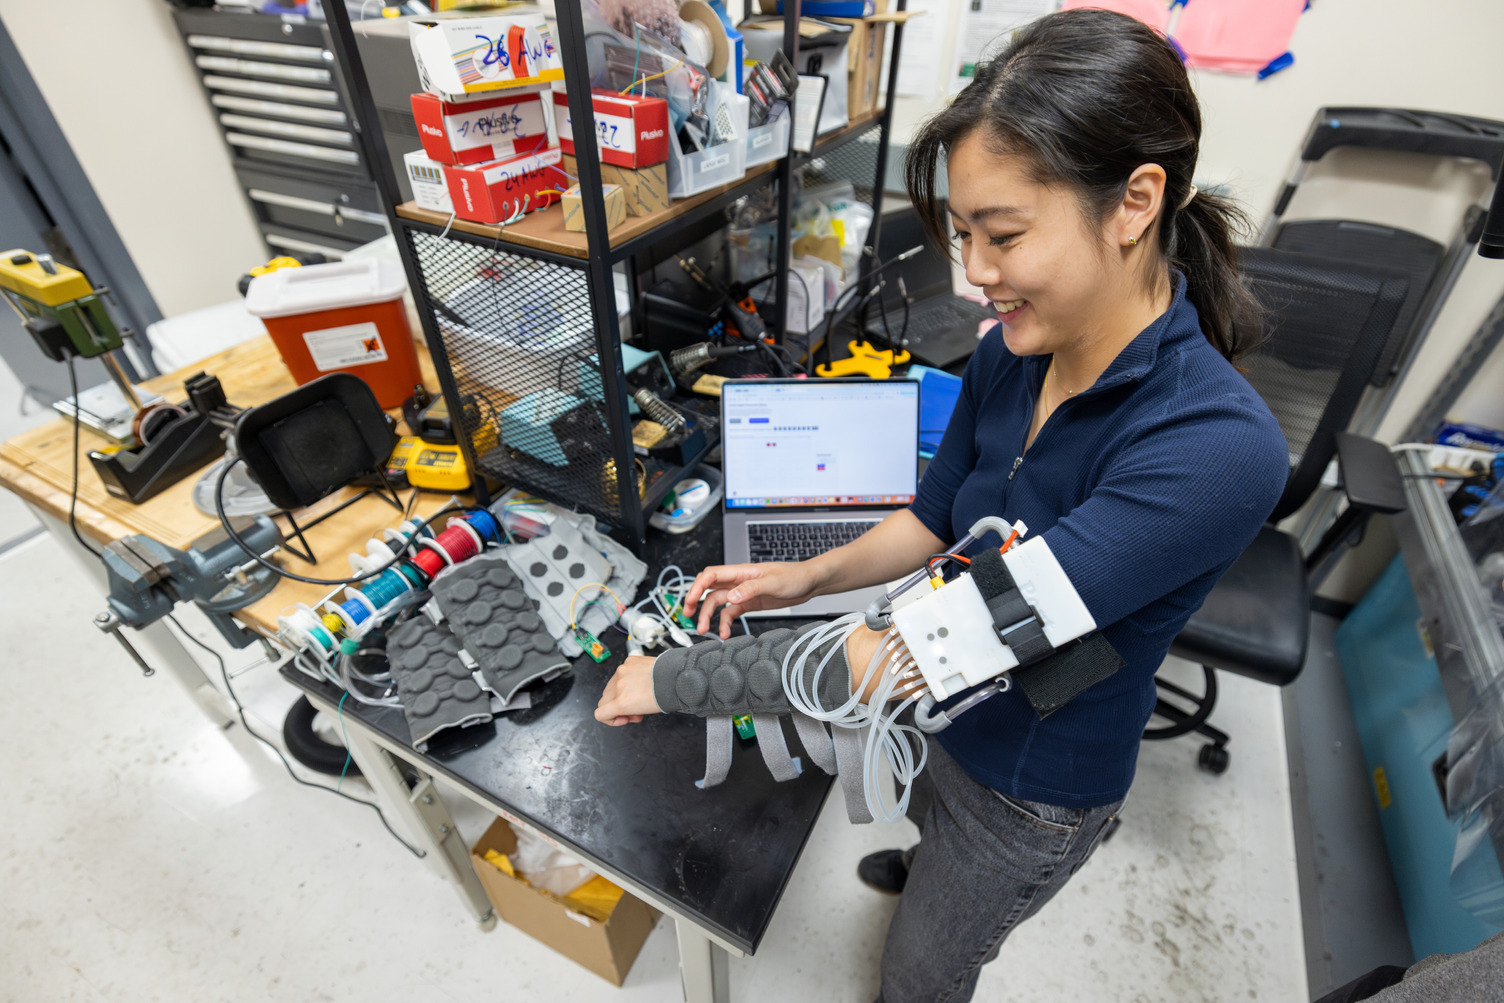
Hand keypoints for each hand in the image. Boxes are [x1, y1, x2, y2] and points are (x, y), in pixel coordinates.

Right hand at [595, 655, 661, 725]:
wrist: (676, 678)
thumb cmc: (664, 695)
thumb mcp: (641, 712)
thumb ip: (625, 710)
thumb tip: (621, 710)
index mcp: (621, 702)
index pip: (600, 713)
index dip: (610, 719)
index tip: (622, 717)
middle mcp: (618, 686)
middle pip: (604, 700)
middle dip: (616, 705)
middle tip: (633, 708)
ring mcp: (622, 671)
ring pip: (611, 685)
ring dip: (620, 691)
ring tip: (638, 693)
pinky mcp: (629, 661)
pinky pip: (621, 672)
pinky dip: (628, 677)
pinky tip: (641, 680)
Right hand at [683, 561, 826, 638]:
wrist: (809, 583)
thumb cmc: (794, 576)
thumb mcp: (773, 582)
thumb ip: (750, 589)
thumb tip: (730, 597)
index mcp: (740, 572)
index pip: (710, 575)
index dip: (697, 587)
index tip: (690, 602)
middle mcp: (737, 581)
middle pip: (708, 588)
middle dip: (695, 600)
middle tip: (688, 615)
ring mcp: (742, 592)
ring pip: (717, 602)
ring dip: (709, 616)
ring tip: (704, 630)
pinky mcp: (749, 603)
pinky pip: (731, 612)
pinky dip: (725, 623)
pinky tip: (726, 634)